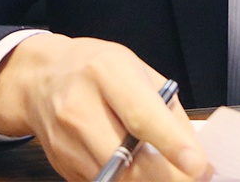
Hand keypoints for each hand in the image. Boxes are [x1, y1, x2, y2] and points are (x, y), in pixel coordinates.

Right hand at [0, 33, 208, 180]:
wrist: (41, 79)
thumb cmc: (97, 69)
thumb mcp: (137, 71)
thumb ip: (167, 110)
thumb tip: (195, 152)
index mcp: (106, 73)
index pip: (142, 116)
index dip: (172, 144)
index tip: (199, 166)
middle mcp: (79, 107)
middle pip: (128, 160)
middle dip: (167, 176)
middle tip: (193, 177)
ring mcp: (66, 140)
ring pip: (115, 179)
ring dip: (147, 181)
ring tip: (167, 172)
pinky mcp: (61, 164)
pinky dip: (125, 180)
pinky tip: (135, 168)